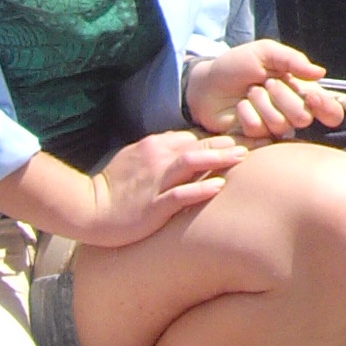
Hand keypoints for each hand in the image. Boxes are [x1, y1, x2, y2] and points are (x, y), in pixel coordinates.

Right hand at [77, 128, 242, 247]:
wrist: (87, 208)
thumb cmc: (113, 187)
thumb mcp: (135, 158)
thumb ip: (160, 151)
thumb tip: (186, 145)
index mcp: (155, 146)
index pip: (193, 138)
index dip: (219, 139)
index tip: (244, 140)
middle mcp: (157, 158)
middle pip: (199, 145)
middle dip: (229, 143)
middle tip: (257, 142)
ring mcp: (155, 182)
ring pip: (192, 163)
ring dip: (219, 159)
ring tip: (243, 157)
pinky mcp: (152, 206)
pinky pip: (179, 195)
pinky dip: (199, 190)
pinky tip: (218, 187)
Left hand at [185, 40, 343, 141]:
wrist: (206, 82)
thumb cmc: (237, 65)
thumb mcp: (265, 52)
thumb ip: (293, 59)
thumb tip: (321, 73)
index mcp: (300, 90)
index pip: (330, 111)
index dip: (326, 108)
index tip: (311, 96)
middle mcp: (291, 111)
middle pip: (304, 117)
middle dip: (282, 96)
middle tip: (266, 83)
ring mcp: (272, 127)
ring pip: (281, 124)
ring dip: (261, 102)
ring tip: (249, 93)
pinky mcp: (254, 138)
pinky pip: (258, 129)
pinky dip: (246, 113)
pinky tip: (240, 107)